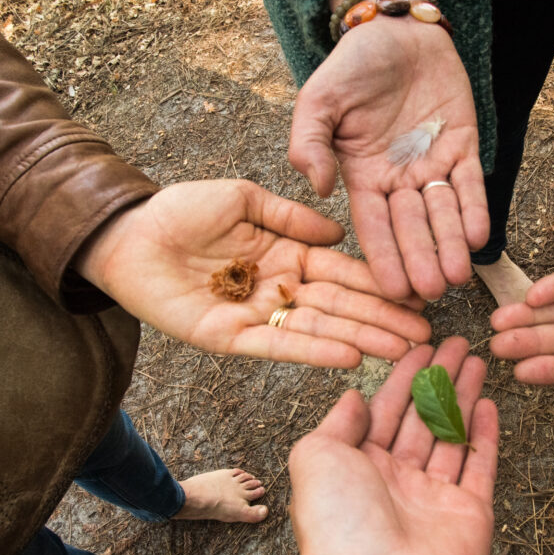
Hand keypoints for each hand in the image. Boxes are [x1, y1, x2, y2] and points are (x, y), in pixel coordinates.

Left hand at [74, 179, 429, 367]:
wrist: (129, 235)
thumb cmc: (182, 210)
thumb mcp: (244, 198)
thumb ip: (291, 217)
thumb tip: (338, 233)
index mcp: (287, 253)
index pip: (343, 271)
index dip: (378, 283)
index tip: (414, 294)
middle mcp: (280, 287)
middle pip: (341, 305)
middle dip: (382, 320)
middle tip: (424, 335)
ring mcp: (258, 315)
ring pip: (319, 329)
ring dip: (361, 339)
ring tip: (402, 350)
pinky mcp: (232, 338)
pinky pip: (279, 345)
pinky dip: (315, 351)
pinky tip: (351, 356)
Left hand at [253, 337, 499, 554]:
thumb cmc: (337, 523)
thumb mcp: (315, 456)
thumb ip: (337, 422)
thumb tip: (352, 396)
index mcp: (358, 467)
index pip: (386, 408)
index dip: (404, 375)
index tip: (421, 344)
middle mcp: (396, 480)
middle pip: (423, 416)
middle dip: (440, 378)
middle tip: (458, 343)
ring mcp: (434, 498)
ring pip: (454, 434)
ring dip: (465, 396)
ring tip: (478, 360)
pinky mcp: (469, 515)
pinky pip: (480, 466)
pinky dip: (486, 435)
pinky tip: (488, 403)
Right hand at [289, 15, 487, 301]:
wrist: (396, 30)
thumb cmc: (352, 67)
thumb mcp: (318, 101)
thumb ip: (309, 143)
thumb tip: (319, 188)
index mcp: (363, 177)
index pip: (374, 227)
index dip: (384, 259)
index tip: (392, 291)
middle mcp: (399, 179)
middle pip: (411, 229)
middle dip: (421, 261)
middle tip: (431, 294)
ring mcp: (432, 164)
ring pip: (443, 213)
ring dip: (450, 245)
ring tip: (457, 276)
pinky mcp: (463, 146)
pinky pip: (470, 183)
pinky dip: (474, 208)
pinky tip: (478, 237)